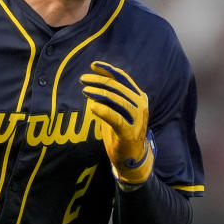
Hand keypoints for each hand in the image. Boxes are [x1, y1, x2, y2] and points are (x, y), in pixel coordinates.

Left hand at [80, 61, 154, 185]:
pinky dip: (103, 110)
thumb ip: (110, 98)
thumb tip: (93, 82)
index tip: (93, 65)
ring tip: (85, 90)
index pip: (123, 78)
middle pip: (117, 87)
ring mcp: (137, 119)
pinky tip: (92, 106)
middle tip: (83, 79)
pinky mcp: (130, 132)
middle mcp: (140, 105)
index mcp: (138, 97)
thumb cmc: (122, 132)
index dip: (108, 70)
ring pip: (116, 99)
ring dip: (98, 93)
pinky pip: (115, 117)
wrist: (132, 158)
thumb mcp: (117, 111)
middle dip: (98, 80)